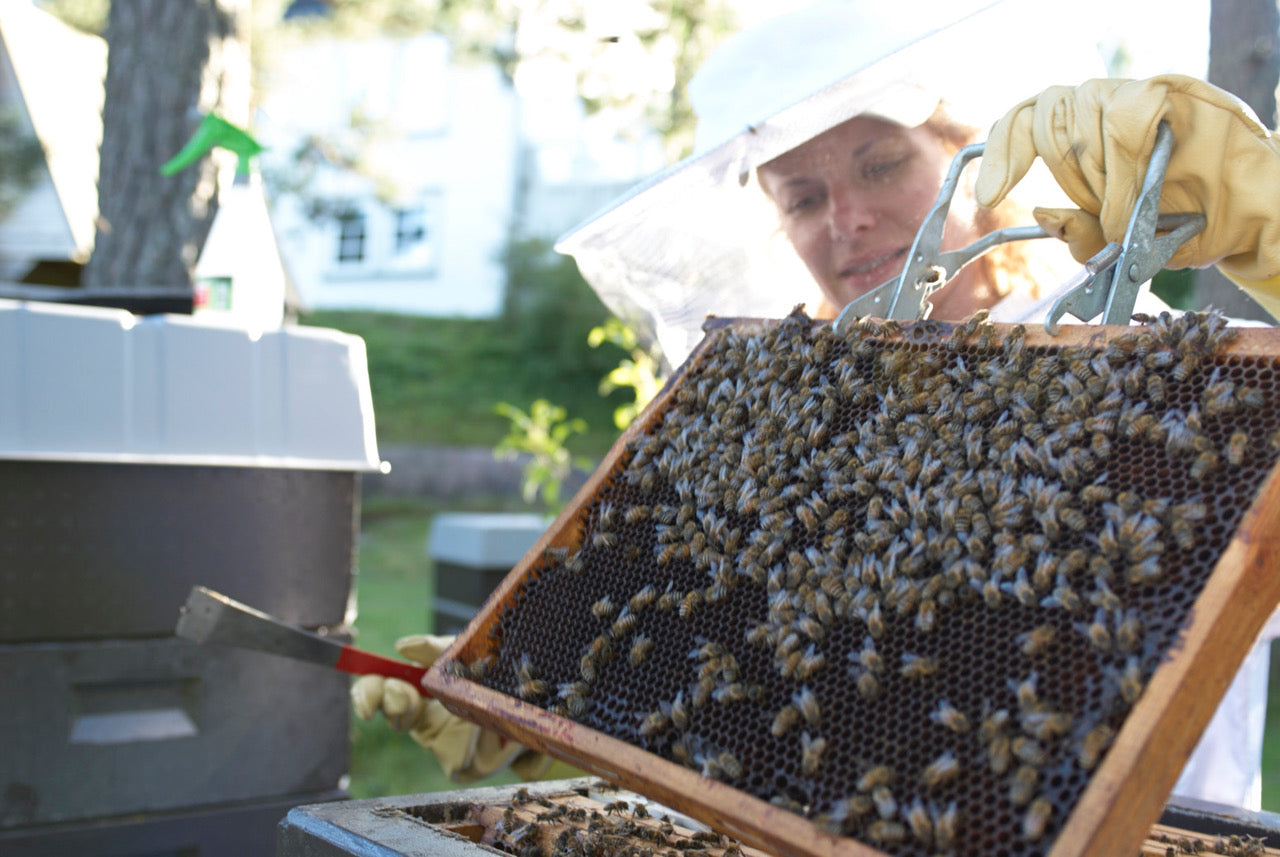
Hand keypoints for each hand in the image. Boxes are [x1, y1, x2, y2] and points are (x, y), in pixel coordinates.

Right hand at [350, 634, 552, 782]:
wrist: (533, 701)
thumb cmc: (491, 674)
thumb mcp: (464, 656)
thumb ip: (434, 650)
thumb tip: (401, 646)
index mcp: (419, 690)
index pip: (381, 690)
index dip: (367, 695)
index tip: (365, 705)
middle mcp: (424, 719)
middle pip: (392, 717)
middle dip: (392, 704)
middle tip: (405, 695)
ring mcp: (441, 743)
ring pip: (434, 738)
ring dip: (460, 719)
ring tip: (478, 709)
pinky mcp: (462, 766)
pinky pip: (462, 758)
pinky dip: (487, 741)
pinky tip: (501, 733)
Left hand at [974, 75, 1279, 292]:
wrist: (1248, 217)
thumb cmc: (1181, 225)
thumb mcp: (1120, 243)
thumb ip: (1081, 234)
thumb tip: (1042, 215)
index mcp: (1081, 133)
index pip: (1025, 118)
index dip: (1002, 151)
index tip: (989, 195)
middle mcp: (1102, 103)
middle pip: (1049, 117)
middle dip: (1070, 177)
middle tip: (1105, 213)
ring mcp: (1136, 91)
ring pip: (1085, 114)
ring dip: (1102, 176)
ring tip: (1131, 208)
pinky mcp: (1172, 89)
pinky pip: (1128, 113)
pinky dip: (1124, 162)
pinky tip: (1137, 191)